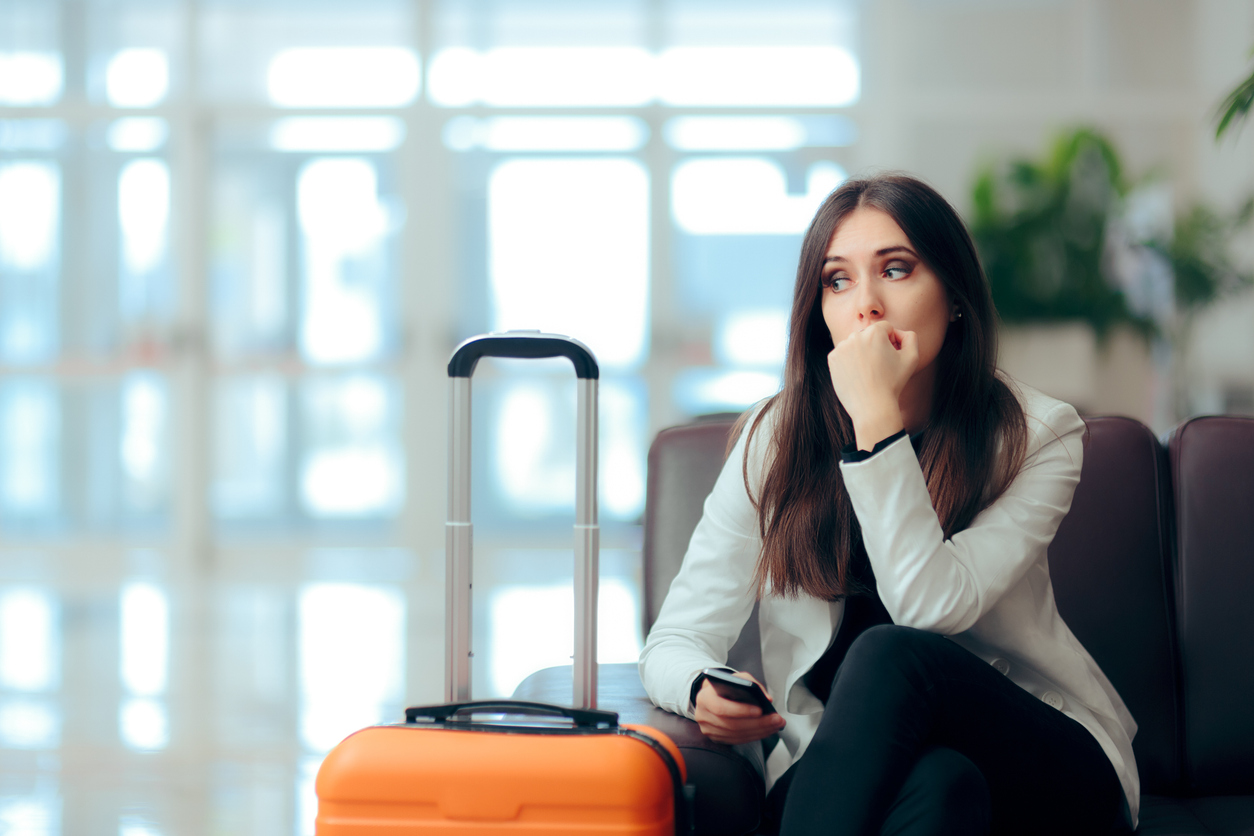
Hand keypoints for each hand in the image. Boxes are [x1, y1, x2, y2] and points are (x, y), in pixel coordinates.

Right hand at [693, 671, 785, 743]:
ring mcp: (709, 729)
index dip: (740, 711)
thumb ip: (751, 683)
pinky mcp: (716, 738)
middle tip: (776, 719)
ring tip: (775, 725)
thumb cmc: (725, 686)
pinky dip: (754, 736)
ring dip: (760, 731)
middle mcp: (703, 715)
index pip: (721, 708)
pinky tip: (766, 730)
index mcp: (705, 698)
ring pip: (736, 735)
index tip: (760, 710)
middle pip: (732, 725)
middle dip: (758, 723)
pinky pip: (737, 740)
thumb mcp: (736, 678)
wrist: (712, 695)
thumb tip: (767, 699)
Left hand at [827, 321, 915, 449]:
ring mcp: (841, 347)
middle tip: (880, 367)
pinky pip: (844, 354)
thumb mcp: (912, 358)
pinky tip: (858, 375)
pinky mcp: (832, 359)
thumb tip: (897, 332)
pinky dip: (850, 362)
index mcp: (874, 332)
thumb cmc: (894, 383)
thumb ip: (910, 337)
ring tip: (869, 372)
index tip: (892, 358)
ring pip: (856, 344)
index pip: (885, 328)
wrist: (872, 406)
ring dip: (862, 353)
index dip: (892, 342)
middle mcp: (855, 336)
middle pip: (869, 335)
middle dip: (876, 346)